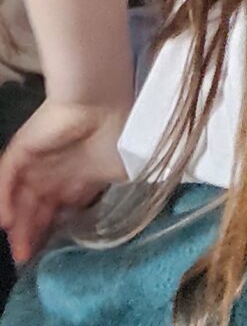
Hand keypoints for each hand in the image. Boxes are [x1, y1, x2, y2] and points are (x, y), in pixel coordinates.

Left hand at [0, 99, 126, 264]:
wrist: (103, 102)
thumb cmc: (118, 136)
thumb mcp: (122, 173)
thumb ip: (109, 194)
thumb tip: (108, 216)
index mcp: (78, 176)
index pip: (59, 209)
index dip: (53, 231)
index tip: (50, 254)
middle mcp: (55, 171)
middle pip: (36, 208)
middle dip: (32, 234)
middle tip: (27, 258)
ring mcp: (36, 161)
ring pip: (19, 199)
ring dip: (17, 224)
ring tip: (18, 249)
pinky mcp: (20, 150)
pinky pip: (5, 179)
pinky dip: (3, 201)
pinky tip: (7, 222)